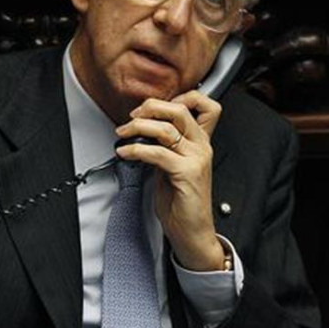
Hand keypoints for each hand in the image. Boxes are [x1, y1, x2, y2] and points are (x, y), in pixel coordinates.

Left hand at [115, 90, 223, 270]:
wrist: (192, 231)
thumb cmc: (181, 201)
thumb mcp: (171, 165)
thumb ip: (164, 145)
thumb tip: (141, 129)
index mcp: (200, 142)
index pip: (206, 105)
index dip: (183, 96)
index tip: (155, 106)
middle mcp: (202, 146)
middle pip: (180, 110)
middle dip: (151, 107)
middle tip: (132, 117)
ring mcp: (196, 159)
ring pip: (166, 128)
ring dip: (137, 128)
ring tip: (123, 134)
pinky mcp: (187, 173)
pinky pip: (157, 152)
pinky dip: (136, 150)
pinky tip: (125, 153)